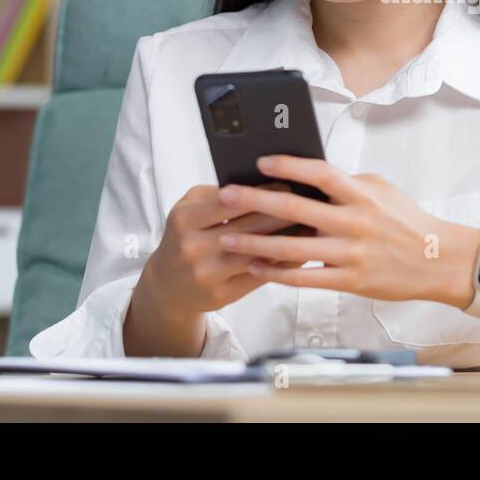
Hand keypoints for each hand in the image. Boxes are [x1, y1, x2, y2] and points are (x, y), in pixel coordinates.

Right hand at [134, 183, 302, 322]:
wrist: (167, 286)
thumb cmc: (186, 237)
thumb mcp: (189, 209)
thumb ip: (219, 194)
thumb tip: (264, 185)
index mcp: (185, 219)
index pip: (229, 200)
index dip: (262, 192)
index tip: (288, 185)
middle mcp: (194, 247)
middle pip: (248, 226)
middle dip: (282, 213)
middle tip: (309, 204)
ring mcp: (207, 274)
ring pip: (258, 252)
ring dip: (288, 239)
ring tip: (312, 226)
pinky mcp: (222, 295)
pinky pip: (260, 276)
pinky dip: (283, 263)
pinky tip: (301, 252)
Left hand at [214, 155, 479, 306]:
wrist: (436, 259)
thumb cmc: (406, 221)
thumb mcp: (381, 190)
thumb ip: (347, 183)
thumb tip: (310, 173)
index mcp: (361, 195)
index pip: (319, 174)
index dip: (288, 167)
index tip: (260, 162)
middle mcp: (354, 223)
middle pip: (296, 210)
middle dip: (255, 202)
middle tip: (226, 196)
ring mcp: (351, 254)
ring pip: (293, 250)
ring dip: (256, 244)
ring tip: (228, 239)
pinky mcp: (350, 281)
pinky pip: (306, 279)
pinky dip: (278, 274)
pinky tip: (256, 269)